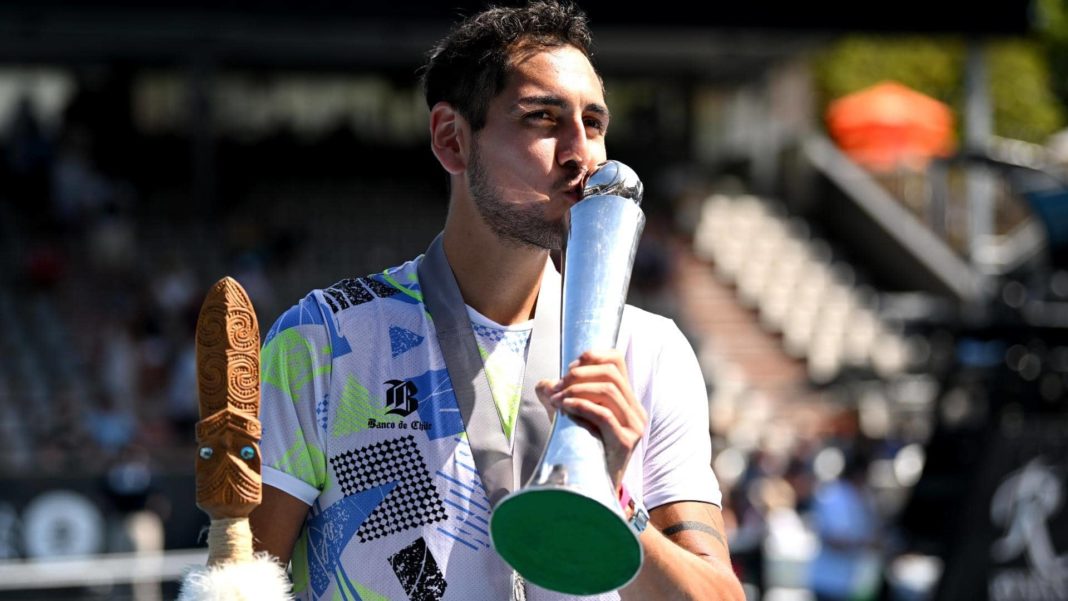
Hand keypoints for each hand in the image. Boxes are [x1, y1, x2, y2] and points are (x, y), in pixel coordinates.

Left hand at [536, 349, 647, 488]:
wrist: (594, 489)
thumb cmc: (583, 451)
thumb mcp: (569, 418)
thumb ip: (559, 398)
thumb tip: (545, 384)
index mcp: (626, 400)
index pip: (617, 360)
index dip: (593, 356)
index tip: (570, 368)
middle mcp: (635, 410)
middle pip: (611, 373)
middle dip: (579, 375)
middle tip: (557, 387)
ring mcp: (634, 426)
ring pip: (608, 390)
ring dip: (575, 391)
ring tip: (556, 400)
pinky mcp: (626, 442)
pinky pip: (604, 414)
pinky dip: (581, 406)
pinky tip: (564, 408)